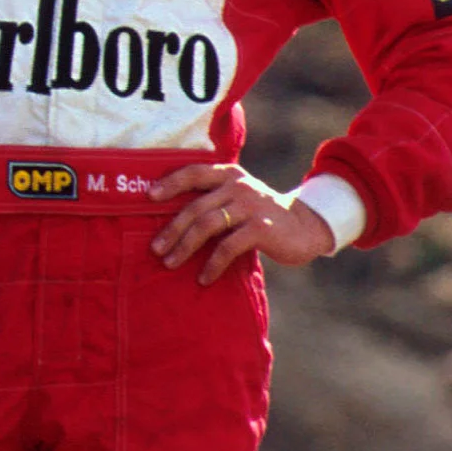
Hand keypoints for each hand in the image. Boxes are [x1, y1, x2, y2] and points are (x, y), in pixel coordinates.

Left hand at [148, 163, 333, 284]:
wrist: (304, 228)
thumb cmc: (260, 216)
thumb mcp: (238, 199)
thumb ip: (212, 200)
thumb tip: (168, 220)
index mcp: (229, 174)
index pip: (193, 172)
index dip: (170, 183)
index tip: (148, 197)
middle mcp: (239, 185)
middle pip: (195, 206)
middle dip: (172, 229)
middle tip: (155, 249)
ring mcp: (250, 205)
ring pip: (207, 225)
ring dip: (185, 246)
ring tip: (170, 263)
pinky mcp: (260, 228)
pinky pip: (228, 247)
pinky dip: (213, 264)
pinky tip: (204, 278)